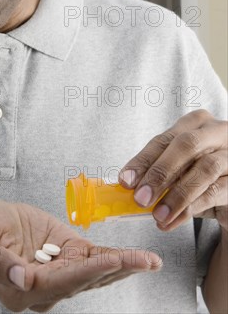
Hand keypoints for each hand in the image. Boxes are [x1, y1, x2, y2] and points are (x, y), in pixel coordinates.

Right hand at [0, 198, 161, 311]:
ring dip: (123, 266)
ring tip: (149, 260)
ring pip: (94, 273)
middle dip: (116, 270)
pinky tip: (136, 258)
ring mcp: (57, 273)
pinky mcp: (66, 256)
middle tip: (145, 261)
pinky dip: (114, 258)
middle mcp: (43, 288)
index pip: (57, 282)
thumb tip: (20, 278)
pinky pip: (92, 258)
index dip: (85, 273)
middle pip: (84, 281)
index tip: (109, 262)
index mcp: (19, 287)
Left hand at [119, 109, 227, 231]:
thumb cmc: (202, 176)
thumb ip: (158, 171)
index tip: (126, 180)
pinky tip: (174, 220)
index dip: (143, 160)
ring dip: (177, 195)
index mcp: (196, 123)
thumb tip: (130, 186)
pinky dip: (191, 208)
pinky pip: (215, 192)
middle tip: (141, 198)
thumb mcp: (180, 168)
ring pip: (205, 169)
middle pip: (186, 145)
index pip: (164, 139)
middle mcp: (217, 132)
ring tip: (158, 215)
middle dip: (160, 172)